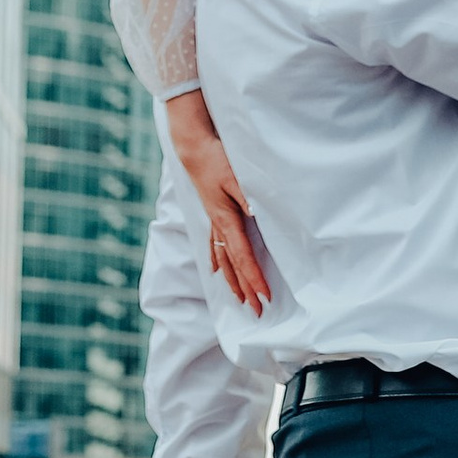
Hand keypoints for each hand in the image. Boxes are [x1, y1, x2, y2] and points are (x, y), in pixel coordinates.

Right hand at [167, 87, 270, 311]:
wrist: (192, 146)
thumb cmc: (216, 159)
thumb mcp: (236, 176)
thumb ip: (248, 195)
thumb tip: (257, 217)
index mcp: (226, 218)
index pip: (243, 256)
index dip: (254, 277)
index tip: (264, 296)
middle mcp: (218, 225)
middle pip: (233, 264)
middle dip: (245, 289)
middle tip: (256, 311)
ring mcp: (213, 220)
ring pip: (222, 258)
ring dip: (232, 280)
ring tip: (239, 300)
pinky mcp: (211, 213)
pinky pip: (213, 245)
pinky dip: (217, 261)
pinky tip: (216, 271)